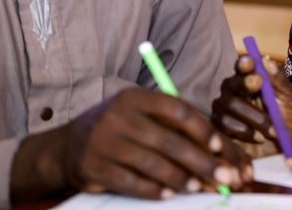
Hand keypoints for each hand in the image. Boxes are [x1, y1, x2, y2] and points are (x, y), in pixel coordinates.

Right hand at [11, 88, 251, 201]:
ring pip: (152, 164)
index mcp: (135, 97)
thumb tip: (216, 152)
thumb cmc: (121, 128)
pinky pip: (130, 182)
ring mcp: (103, 142)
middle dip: (201, 162)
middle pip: (169, 141)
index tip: (221, 146)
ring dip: (180, 179)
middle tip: (223, 178)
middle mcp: (118, 116)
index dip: (201, 129)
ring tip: (198, 188)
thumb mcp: (141, 115)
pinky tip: (168, 195)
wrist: (68, 145)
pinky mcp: (93, 168)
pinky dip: (153, 190)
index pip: (176, 109)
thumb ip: (173, 127)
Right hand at [212, 54, 291, 156]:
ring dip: (252, 116)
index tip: (251, 64)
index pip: (243, 66)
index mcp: (252, 80)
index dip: (244, 64)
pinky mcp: (220, 129)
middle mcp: (234, 92)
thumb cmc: (288, 122)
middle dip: (245, 85)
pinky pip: (223, 124)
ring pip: (228, 104)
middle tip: (258, 85)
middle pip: (231, 83)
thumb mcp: (289, 101)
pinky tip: (258, 138)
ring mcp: (224, 110)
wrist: (285, 152)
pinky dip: (243, 131)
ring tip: (270, 130)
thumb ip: (278, 81)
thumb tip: (266, 60)